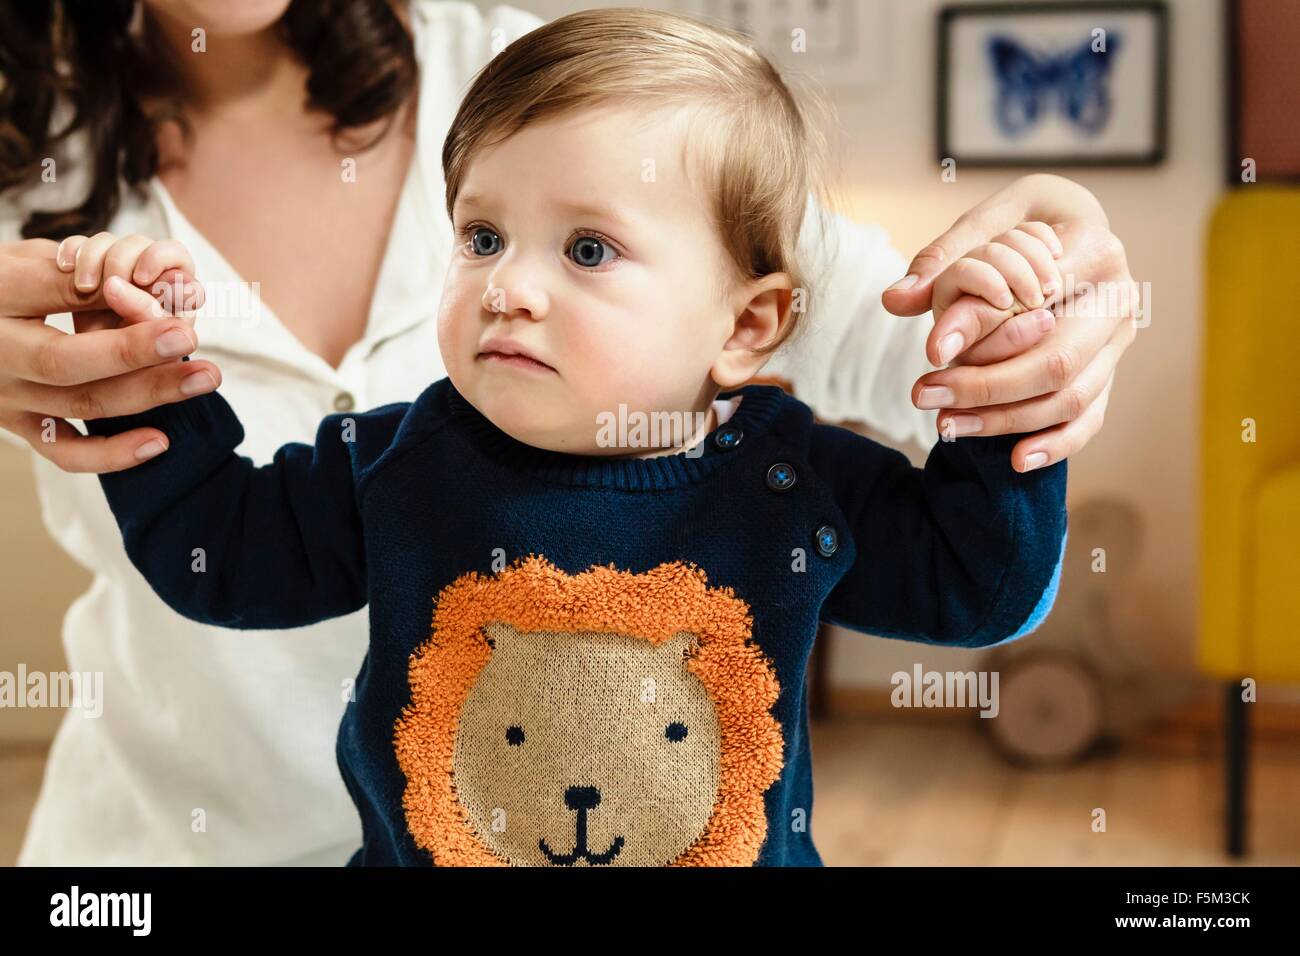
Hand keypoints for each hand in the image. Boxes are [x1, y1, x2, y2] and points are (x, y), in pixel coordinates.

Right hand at [0, 233, 220, 471]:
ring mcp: (7, 398)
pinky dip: (111, 454)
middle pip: (68, 363)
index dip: (105, 299)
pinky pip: (64, 452)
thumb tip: (132, 289)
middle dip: (136, 354)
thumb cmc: (1, 286)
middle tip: (191, 338)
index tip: (170, 315)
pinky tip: (159, 442)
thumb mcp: (23, 264)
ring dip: (147, 394)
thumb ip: (70, 278)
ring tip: (204, 378)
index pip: (52, 302)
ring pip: (79, 404)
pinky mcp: (19, 424)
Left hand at [883, 175, 1136, 472]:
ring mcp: (1119, 341)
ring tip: (944, 423)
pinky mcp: (1110, 371)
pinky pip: (1089, 418)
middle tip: (924, 394)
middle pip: (1056, 360)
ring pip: (1070, 397)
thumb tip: (896, 300)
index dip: (982, 330)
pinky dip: (1056, 444)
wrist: (1072, 225)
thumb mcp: (987, 220)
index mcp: (1095, 248)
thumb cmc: (1026, 220)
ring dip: (1005, 419)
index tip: (929, 354)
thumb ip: (942, 257)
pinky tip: (1014, 459)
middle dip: (987, 387)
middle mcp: (1119, 298)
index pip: (1037, 301)